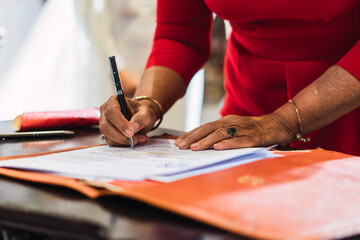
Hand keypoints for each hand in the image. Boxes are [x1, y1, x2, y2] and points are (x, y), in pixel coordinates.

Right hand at [99, 95, 159, 145]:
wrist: (141, 118)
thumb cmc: (142, 112)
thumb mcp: (147, 113)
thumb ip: (142, 118)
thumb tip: (133, 128)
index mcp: (114, 101)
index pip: (112, 112)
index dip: (120, 123)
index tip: (131, 132)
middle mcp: (105, 111)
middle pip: (106, 126)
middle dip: (120, 136)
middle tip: (135, 140)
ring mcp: (104, 123)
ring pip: (108, 136)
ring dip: (124, 141)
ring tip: (140, 139)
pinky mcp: (107, 133)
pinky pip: (112, 142)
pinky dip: (124, 144)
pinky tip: (136, 140)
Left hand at [175, 114, 294, 150]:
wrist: (278, 124)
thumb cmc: (254, 129)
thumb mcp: (235, 129)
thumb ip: (222, 134)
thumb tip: (203, 144)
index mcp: (226, 121)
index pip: (205, 127)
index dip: (191, 134)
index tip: (178, 142)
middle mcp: (231, 122)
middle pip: (208, 129)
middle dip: (193, 137)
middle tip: (180, 146)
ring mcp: (242, 129)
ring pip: (220, 134)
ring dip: (206, 141)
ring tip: (194, 148)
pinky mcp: (253, 137)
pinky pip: (239, 140)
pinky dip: (227, 144)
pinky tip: (217, 148)